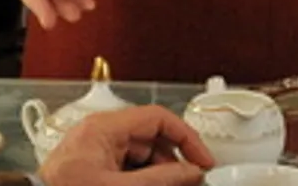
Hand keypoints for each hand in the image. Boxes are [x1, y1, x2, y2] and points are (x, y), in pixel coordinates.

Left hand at [38, 105, 213, 185]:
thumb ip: (160, 179)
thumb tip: (190, 172)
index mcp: (104, 128)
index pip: (157, 118)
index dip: (186, 137)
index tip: (202, 161)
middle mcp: (100, 134)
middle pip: (152, 138)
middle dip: (173, 162)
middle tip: (189, 181)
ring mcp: (97, 151)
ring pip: (142, 156)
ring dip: (159, 173)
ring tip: (170, 185)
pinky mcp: (94, 167)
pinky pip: (128, 168)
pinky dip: (143, 178)